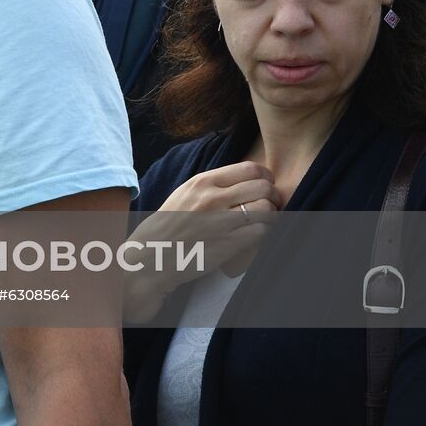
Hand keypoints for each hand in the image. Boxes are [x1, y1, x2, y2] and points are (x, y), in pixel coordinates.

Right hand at [123, 162, 281, 319]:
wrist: (152, 256)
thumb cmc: (169, 225)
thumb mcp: (185, 194)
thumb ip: (212, 185)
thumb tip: (244, 180)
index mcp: (202, 182)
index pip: (250, 169)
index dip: (265, 177)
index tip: (264, 185)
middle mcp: (212, 198)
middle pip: (263, 187)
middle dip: (273, 196)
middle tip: (271, 204)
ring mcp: (220, 222)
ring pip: (267, 209)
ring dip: (272, 215)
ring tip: (265, 221)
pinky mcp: (227, 244)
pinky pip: (261, 232)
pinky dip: (264, 233)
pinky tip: (255, 235)